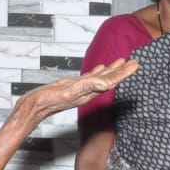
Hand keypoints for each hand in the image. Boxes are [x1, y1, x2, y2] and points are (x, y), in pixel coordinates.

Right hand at [21, 58, 139, 120]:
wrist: (34, 107)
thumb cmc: (49, 101)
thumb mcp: (69, 91)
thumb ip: (87, 86)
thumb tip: (106, 83)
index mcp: (89, 92)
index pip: (112, 81)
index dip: (124, 73)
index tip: (135, 65)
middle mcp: (88, 91)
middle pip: (110, 79)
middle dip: (123, 70)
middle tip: (135, 62)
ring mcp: (81, 89)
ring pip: (101, 77)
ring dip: (112, 69)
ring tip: (122, 61)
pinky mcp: (73, 86)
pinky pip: (90, 78)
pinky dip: (98, 71)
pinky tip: (101, 68)